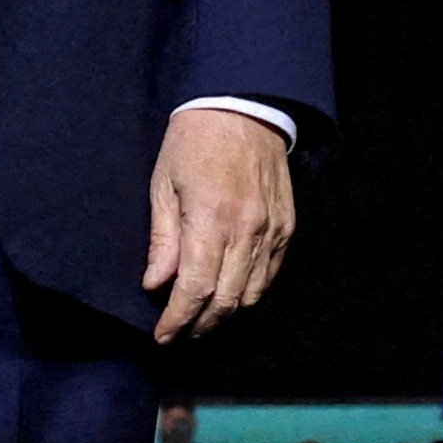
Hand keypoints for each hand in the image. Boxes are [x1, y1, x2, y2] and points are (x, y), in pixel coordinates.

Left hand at [142, 107, 294, 342]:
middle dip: (200, 324)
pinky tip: (230, 291)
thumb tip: (156, 284)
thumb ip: (163, 238)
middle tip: (180, 331)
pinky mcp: (286, 225)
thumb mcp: (164, 183)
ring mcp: (271, 229)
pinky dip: (250, 290)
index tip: (163, 336)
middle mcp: (246, 229)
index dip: (178, 319)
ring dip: (226, 312)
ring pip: (251, 293)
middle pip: (225, 300)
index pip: (195, 288)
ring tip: (203, 316)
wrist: (243, 106)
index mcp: (210, 218)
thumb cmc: (194, 140)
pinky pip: (270, 273)